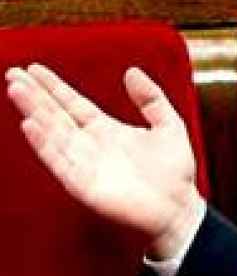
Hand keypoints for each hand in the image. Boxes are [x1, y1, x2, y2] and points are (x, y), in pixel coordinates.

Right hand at [6, 64, 202, 259]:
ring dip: (34, 112)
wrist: (179, 206)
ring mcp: (84, 163)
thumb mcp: (168, 124)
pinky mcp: (83, 184)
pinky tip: (31, 125)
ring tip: (17, 91)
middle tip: (13, 74)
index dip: (54, 87)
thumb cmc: (174, 170)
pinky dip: (44, 143)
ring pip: (52, 133)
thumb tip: (132, 71)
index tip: (34, 69)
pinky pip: (59, 161)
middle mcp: (89, 144)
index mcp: (106, 129)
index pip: (73, 104)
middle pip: (55, 115)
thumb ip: (151, 98)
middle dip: (34, 95)